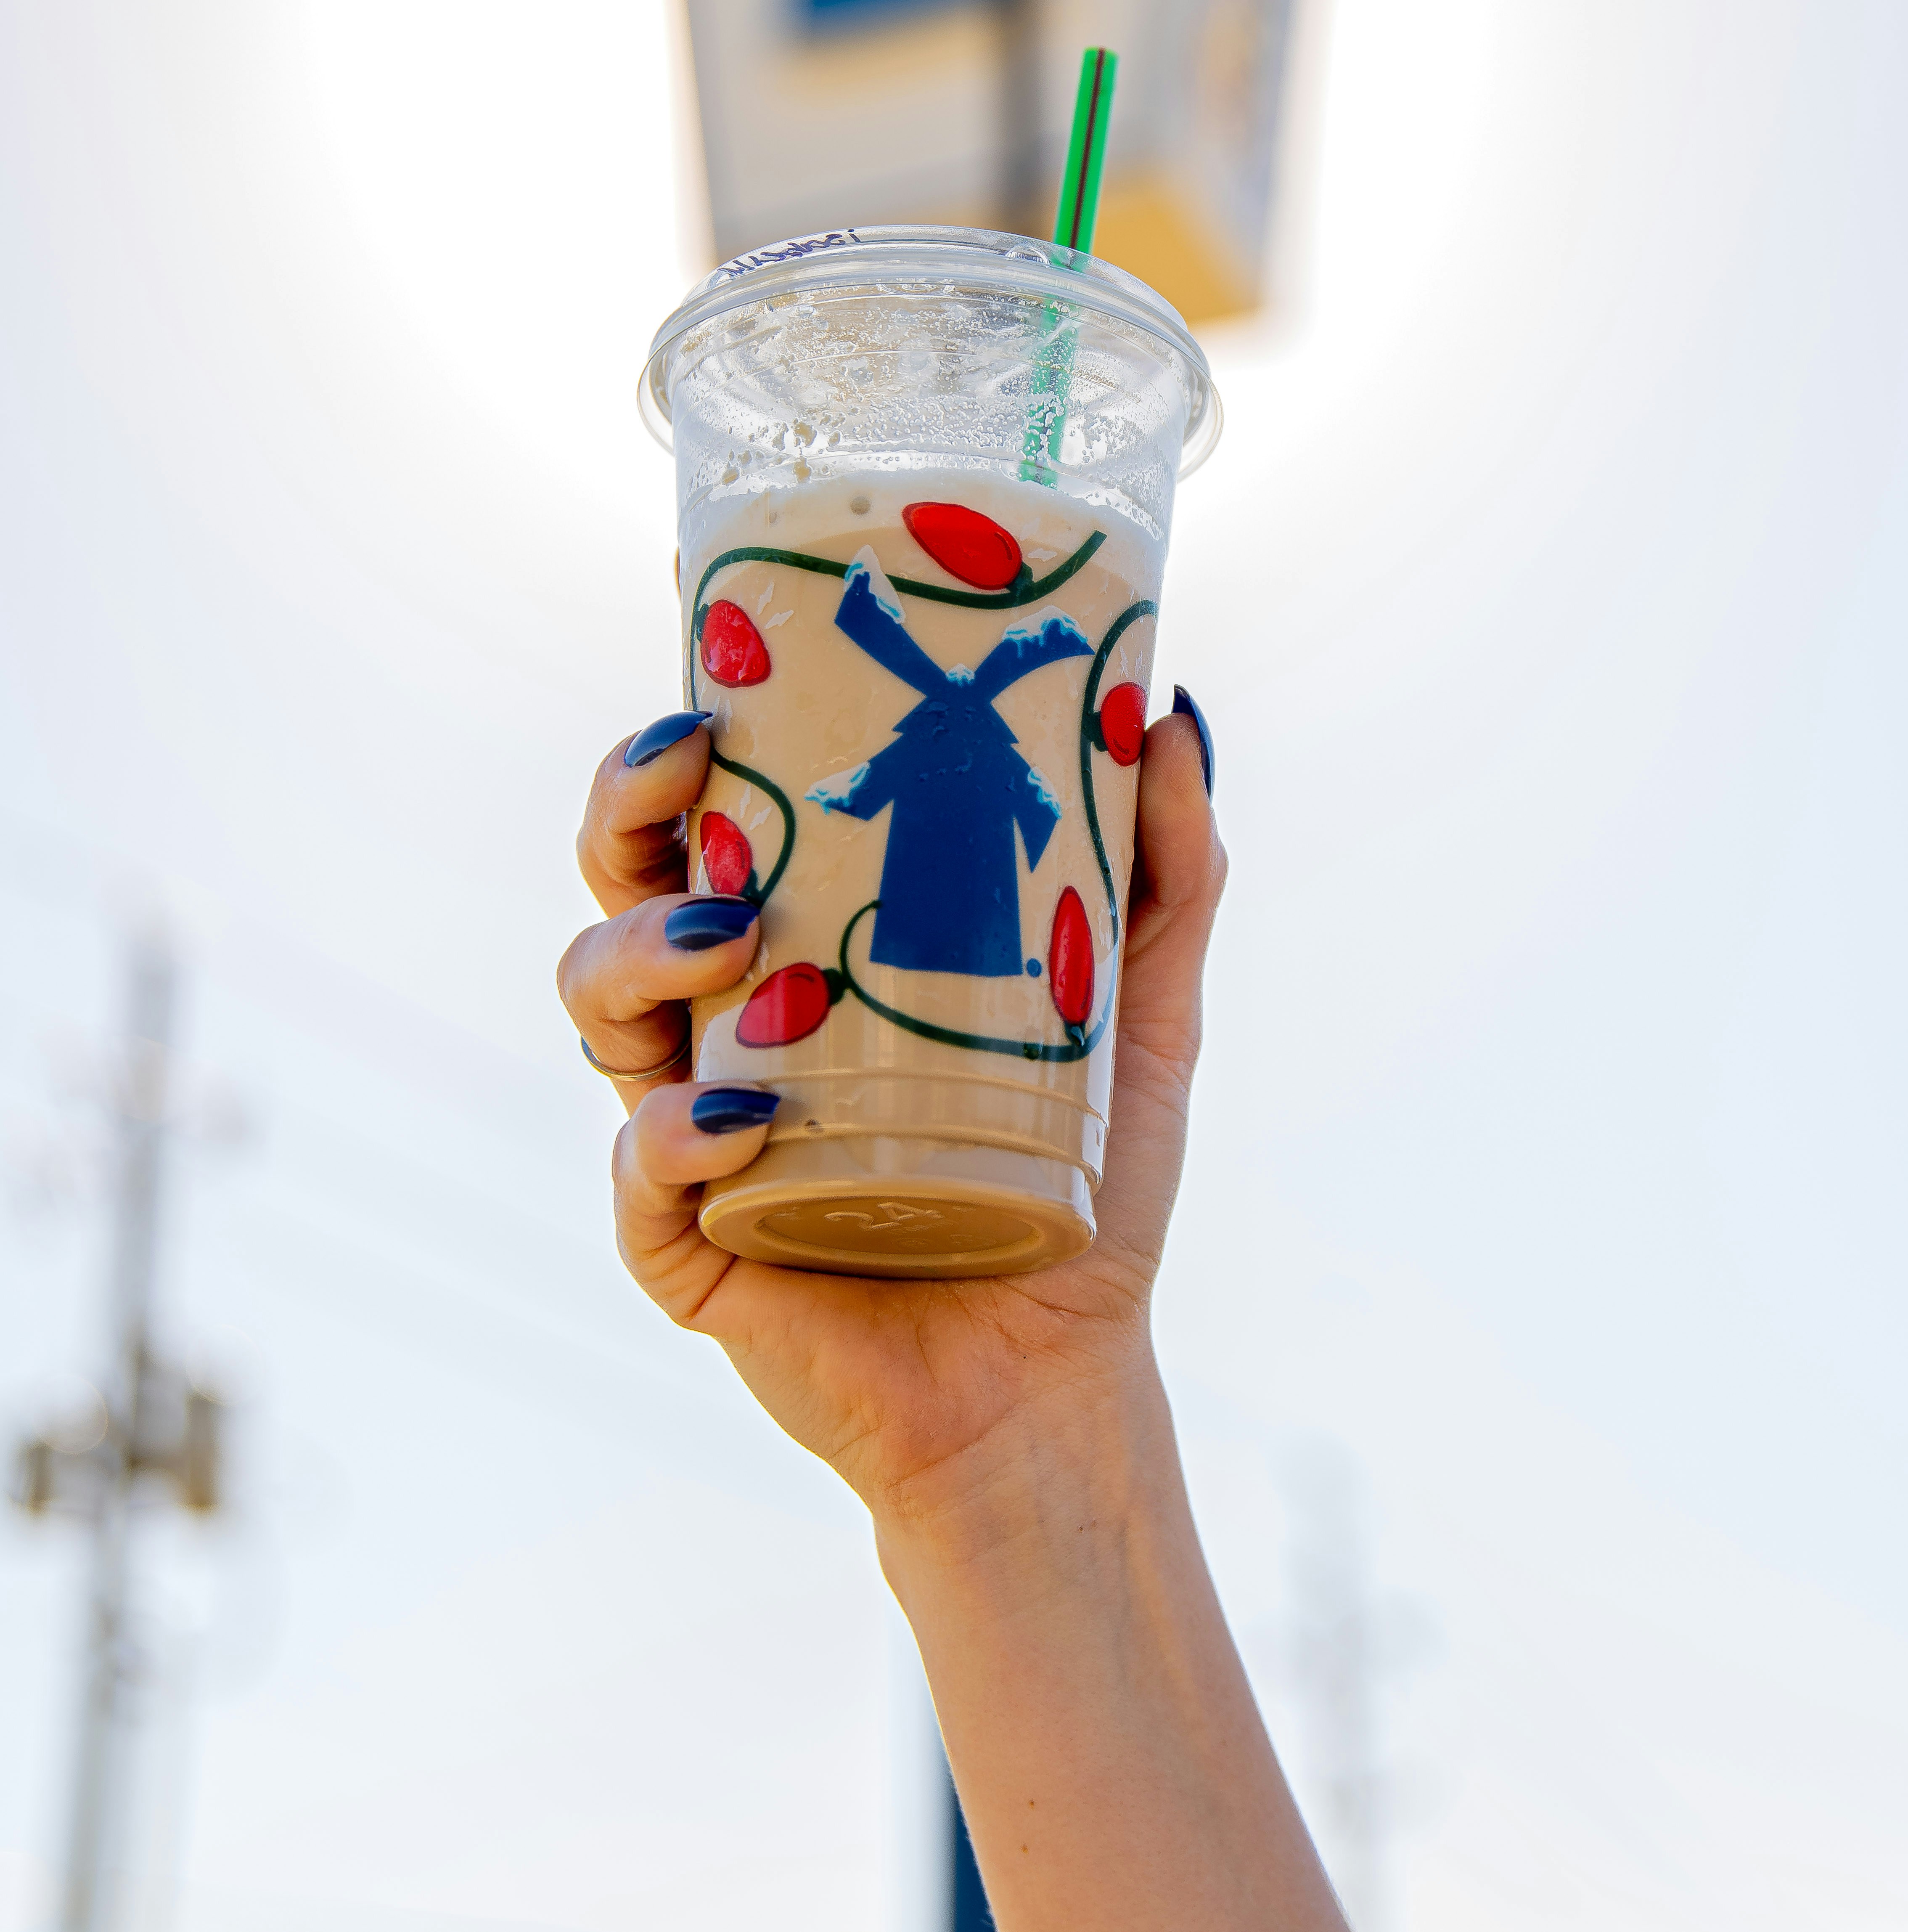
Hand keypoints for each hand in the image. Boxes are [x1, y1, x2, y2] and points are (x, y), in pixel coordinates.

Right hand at [559, 701, 1224, 1540]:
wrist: (1055, 1374)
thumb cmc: (1085, 1181)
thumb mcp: (1140, 1008)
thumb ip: (1169, 868)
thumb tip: (1173, 708)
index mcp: (797, 944)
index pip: (704, 817)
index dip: (670, 741)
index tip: (701, 666)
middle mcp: (721, 1020)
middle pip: (618, 884)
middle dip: (626, 812)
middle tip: (688, 769)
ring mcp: (687, 1126)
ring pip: (601, 1007)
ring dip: (642, 952)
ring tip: (731, 935)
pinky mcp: (686, 1240)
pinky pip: (635, 1172)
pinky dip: (667, 1134)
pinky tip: (734, 1121)